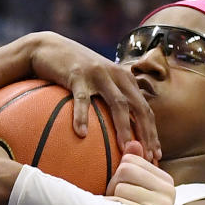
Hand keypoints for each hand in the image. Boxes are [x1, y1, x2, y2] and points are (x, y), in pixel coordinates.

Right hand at [25, 32, 159, 161]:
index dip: (153, 133)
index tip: (155, 155)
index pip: (145, 109)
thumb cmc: (72, 72)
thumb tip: (114, 133)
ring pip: (118, 104)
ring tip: (125, 148)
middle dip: (146, 133)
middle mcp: (117, 75)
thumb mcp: (96, 82)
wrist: (49, 48)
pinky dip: (82, 117)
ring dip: (124, 127)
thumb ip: (108, 100)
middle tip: (147, 157)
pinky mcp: (78, 74)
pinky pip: (82, 99)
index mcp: (125, 80)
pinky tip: (81, 134)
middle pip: (139, 108)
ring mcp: (99, 74)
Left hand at [104, 141, 174, 204]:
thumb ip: (134, 165)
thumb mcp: (134, 190)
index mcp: (165, 180)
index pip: (129, 161)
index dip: (118, 176)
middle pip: (125, 170)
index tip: (124, 193)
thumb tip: (133, 142)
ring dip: (112, 201)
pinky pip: (118, 204)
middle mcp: (168, 190)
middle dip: (114, 187)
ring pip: (120, 188)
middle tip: (119, 203)